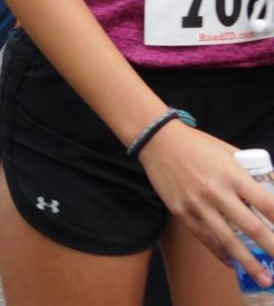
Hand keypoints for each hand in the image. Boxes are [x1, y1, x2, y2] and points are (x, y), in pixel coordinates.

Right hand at [138, 121, 273, 286]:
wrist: (158, 141)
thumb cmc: (197, 145)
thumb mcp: (228, 151)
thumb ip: (250, 172)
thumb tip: (272, 190)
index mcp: (232, 174)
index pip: (266, 203)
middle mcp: (216, 191)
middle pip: (252, 227)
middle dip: (272, 248)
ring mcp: (197, 204)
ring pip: (227, 239)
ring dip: (248, 262)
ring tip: (264, 278)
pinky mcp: (181, 211)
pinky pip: (204, 237)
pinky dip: (219, 252)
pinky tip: (231, 262)